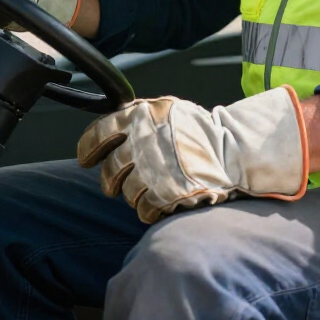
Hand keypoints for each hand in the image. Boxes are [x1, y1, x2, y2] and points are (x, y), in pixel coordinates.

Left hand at [77, 86, 308, 223]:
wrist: (233, 151)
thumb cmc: (198, 131)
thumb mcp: (167, 109)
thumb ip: (137, 115)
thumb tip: (106, 129)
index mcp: (142, 115)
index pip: (100, 132)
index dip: (88, 148)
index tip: (86, 158)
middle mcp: (144, 140)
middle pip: (110, 170)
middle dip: (110, 180)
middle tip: (116, 183)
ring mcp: (155, 168)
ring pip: (126, 192)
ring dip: (135, 193)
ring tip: (153, 186)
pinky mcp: (167, 193)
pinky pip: (144, 210)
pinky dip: (149, 209)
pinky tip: (162, 199)